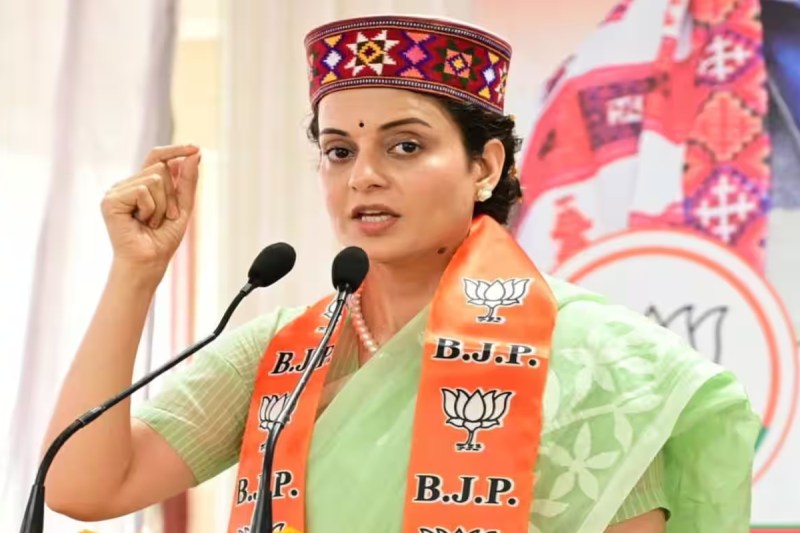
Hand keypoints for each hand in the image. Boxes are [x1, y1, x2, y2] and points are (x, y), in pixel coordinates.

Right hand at [101, 144, 200, 279]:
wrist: (149, 262)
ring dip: (162, 205)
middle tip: (164, 218)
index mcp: (141, 185)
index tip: (196, 147)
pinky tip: (141, 222)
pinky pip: (143, 190)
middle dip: (172, 195)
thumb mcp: (183, 207)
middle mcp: (127, 185)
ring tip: (152, 222)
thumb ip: (187, 181)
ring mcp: (117, 191)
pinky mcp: (111, 200)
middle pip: (160, 169)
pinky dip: (150, 208)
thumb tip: (194, 154)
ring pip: (155, 179)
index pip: (157, 158)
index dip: (176, 150)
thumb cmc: (162, 239)